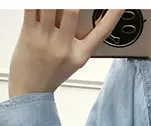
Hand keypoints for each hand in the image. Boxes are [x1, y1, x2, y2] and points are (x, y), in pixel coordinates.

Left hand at [8, 9, 124, 97]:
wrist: (30, 91)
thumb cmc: (51, 75)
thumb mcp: (75, 61)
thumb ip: (82, 40)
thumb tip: (83, 15)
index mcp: (80, 54)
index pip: (102, 32)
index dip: (114, 15)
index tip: (122, 3)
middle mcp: (64, 46)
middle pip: (73, 10)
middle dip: (73, 3)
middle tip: (73, 5)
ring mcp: (45, 40)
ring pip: (51, 6)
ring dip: (53, 1)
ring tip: (53, 3)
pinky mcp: (28, 34)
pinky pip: (30, 8)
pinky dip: (33, 2)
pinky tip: (37, 4)